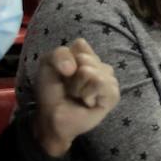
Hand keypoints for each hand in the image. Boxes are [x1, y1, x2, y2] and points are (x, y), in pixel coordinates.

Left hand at [33, 39, 120, 157]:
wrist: (52, 116)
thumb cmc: (51, 91)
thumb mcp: (47, 65)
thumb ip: (60, 54)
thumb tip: (78, 67)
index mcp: (87, 55)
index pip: (81, 44)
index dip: (67, 58)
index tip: (62, 72)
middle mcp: (101, 65)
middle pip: (87, 59)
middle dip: (73, 76)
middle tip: (70, 87)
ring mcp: (110, 79)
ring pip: (95, 72)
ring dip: (79, 87)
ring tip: (78, 95)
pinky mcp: (113, 95)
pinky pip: (101, 84)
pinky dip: (88, 94)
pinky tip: (87, 102)